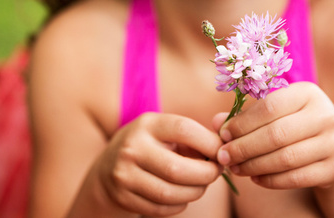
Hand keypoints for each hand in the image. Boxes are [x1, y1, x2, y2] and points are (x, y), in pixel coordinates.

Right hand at [93, 112, 222, 215]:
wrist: (108, 168)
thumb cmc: (151, 146)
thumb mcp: (164, 132)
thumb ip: (193, 137)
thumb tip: (225, 149)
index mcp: (147, 124)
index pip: (184, 129)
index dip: (209, 143)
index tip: (222, 152)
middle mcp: (132, 147)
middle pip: (178, 169)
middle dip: (206, 174)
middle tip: (216, 173)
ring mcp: (124, 174)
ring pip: (171, 193)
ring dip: (195, 192)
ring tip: (201, 184)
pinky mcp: (123, 197)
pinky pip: (162, 208)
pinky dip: (179, 204)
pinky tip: (182, 195)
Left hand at [213, 82, 333, 189]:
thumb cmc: (296, 122)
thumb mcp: (277, 111)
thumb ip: (247, 115)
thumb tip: (216, 123)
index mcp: (308, 93)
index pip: (270, 107)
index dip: (242, 123)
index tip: (223, 135)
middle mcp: (325, 115)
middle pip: (276, 135)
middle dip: (244, 148)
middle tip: (223, 156)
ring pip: (285, 158)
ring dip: (254, 166)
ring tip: (235, 168)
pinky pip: (296, 178)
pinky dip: (271, 180)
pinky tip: (255, 178)